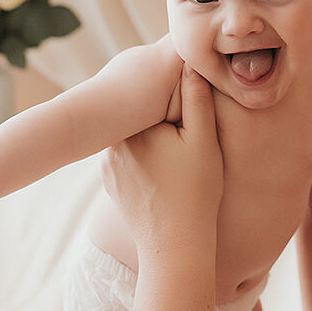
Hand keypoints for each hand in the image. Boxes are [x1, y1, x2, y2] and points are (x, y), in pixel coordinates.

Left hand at [102, 64, 222, 257]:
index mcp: (132, 128)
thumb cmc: (195, 192)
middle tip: (184, 131)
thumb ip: (196, 99)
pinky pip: (129, 160)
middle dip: (160, 118)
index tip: (187, 106)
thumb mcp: (203, 141)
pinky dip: (144, 160)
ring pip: (134, 139)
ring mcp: (108, 166)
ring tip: (175, 152)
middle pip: (140, 118)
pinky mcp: (111, 184)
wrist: (175, 247)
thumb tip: (189, 63)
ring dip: (151, 140)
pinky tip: (163, 172)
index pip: (150, 98)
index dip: (171, 98)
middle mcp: (112, 144)